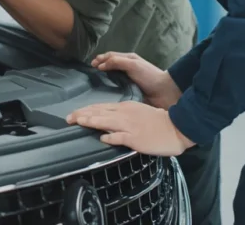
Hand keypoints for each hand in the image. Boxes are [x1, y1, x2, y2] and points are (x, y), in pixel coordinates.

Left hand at [66, 101, 194, 155]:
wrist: (176, 127)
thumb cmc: (158, 121)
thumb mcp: (138, 112)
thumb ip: (122, 114)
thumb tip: (108, 122)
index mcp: (125, 107)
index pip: (100, 107)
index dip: (86, 110)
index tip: (74, 113)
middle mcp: (124, 114)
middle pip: (98, 112)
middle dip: (81, 115)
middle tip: (68, 118)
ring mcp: (129, 126)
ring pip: (105, 121)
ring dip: (90, 121)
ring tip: (77, 122)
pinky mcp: (135, 138)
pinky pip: (119, 137)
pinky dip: (109, 137)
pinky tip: (101, 138)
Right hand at [91, 52, 181, 108]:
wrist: (165, 93)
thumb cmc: (150, 76)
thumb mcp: (133, 65)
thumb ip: (117, 62)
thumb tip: (100, 65)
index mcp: (129, 59)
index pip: (111, 56)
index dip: (101, 58)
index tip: (92, 65)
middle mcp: (127, 69)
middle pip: (110, 66)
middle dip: (100, 66)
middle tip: (91, 72)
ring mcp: (128, 81)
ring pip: (112, 77)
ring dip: (104, 78)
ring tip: (95, 83)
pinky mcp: (129, 92)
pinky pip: (117, 89)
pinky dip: (109, 89)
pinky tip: (104, 93)